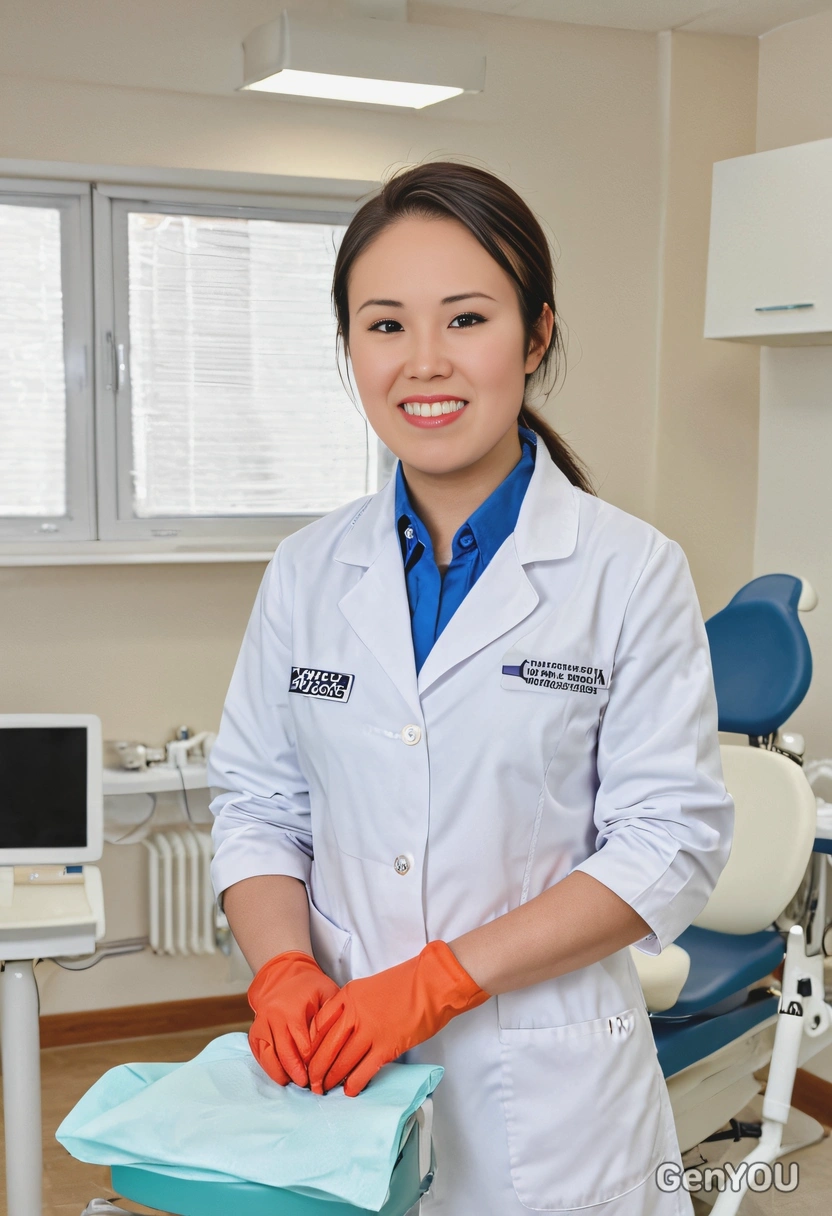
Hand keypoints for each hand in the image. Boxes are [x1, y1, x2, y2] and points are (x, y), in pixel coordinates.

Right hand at [247, 950, 339, 1086]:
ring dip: (280, 1073)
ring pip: (269, 1055)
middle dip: (297, 1073)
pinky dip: (267, 1066)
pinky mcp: (255, 1029)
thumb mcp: (328, 992)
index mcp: (293, 1009)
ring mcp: (262, 1023)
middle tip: (308, 1085)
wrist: (283, 973)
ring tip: (291, 1083)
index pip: (304, 1045)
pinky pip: (259, 1052)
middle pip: (285, 1053)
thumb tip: (333, 1045)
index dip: (313, 1062)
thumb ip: (330, 1016)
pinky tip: (279, 1074)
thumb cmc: (310, 986)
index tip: (322, 1074)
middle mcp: (274, 1017)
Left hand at [307, 940, 489, 1096]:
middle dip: (315, 1069)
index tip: (307, 1058)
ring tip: (325, 1090)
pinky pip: (363, 1071)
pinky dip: (354, 1084)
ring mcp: (369, 1031)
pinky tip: (349, 1091)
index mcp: (348, 995)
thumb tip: (345, 1028)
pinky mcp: (386, 1047)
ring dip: (331, 1079)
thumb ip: (354, 1004)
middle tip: (311, 1082)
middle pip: (325, 1047)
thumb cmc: (407, 982)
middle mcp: (354, 1013)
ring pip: (341, 1061)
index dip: (310, 1046)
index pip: (318, 1025)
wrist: (433, 982)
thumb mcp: (371, 986)